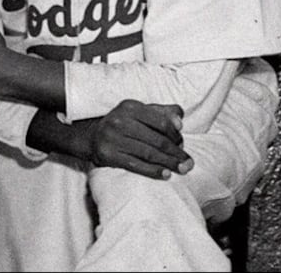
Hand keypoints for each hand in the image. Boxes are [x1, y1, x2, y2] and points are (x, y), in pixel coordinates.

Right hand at [78, 100, 193, 179]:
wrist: (91, 138)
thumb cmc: (122, 124)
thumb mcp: (138, 112)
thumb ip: (161, 112)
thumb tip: (180, 119)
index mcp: (129, 107)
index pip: (161, 122)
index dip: (176, 135)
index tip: (182, 143)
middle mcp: (119, 121)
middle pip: (157, 140)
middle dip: (176, 153)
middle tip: (189, 163)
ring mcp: (112, 139)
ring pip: (148, 153)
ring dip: (169, 163)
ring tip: (182, 169)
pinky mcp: (108, 155)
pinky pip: (136, 165)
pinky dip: (153, 171)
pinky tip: (165, 174)